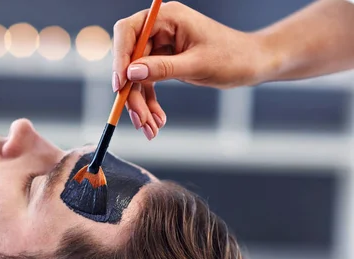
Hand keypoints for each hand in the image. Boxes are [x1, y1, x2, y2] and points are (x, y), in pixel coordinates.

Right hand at [113, 1, 267, 139]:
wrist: (252, 64)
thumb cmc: (232, 57)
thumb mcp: (197, 65)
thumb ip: (163, 68)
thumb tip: (132, 73)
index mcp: (167, 18)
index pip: (129, 32)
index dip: (120, 58)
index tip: (120, 85)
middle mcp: (160, 29)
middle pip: (131, 60)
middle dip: (133, 93)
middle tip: (138, 118)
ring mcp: (161, 46)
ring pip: (137, 77)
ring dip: (140, 104)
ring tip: (149, 128)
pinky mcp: (164, 62)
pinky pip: (148, 83)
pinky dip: (150, 103)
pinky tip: (156, 121)